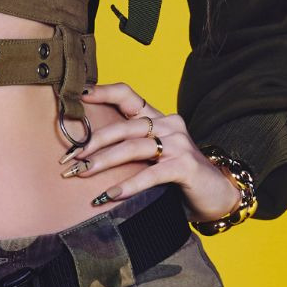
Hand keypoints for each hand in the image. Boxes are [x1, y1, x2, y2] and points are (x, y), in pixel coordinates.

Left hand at [58, 82, 240, 223]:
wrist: (217, 194)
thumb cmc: (178, 175)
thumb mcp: (153, 155)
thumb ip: (130, 147)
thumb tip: (85, 153)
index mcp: (158, 118)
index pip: (128, 95)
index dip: (103, 92)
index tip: (78, 96)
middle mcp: (168, 124)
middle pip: (124, 126)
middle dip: (93, 142)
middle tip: (69, 159)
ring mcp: (179, 144)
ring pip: (133, 147)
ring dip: (104, 161)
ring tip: (82, 173)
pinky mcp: (185, 166)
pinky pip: (151, 174)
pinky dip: (129, 184)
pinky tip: (110, 194)